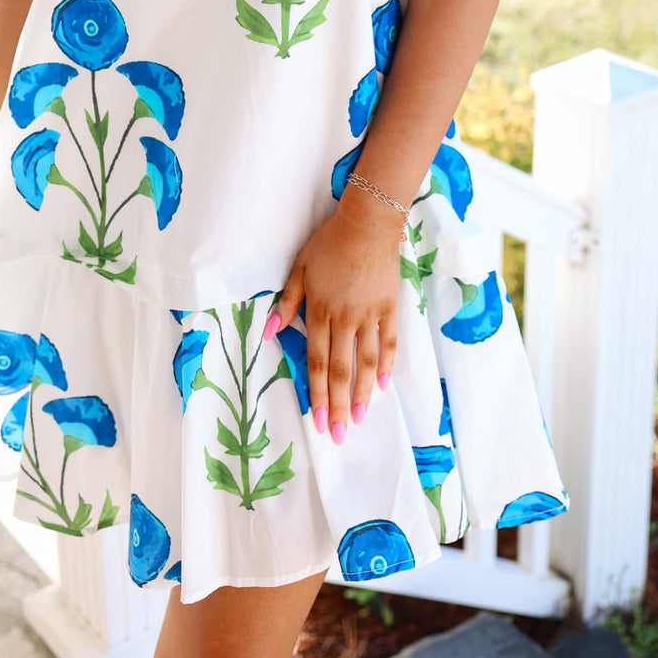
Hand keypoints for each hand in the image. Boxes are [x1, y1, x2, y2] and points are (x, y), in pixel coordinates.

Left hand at [270, 193, 400, 441]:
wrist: (368, 223)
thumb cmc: (328, 244)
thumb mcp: (299, 269)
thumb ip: (287, 303)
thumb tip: (268, 333)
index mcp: (320, 311)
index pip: (317, 362)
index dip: (317, 394)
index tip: (316, 420)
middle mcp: (345, 318)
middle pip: (341, 370)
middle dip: (338, 405)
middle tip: (337, 435)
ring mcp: (370, 315)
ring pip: (366, 362)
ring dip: (362, 394)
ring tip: (360, 419)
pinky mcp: (389, 307)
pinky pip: (389, 343)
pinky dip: (386, 366)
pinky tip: (382, 387)